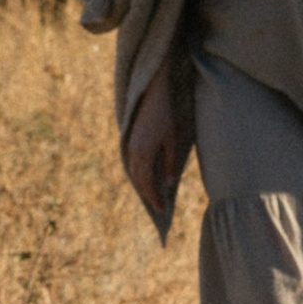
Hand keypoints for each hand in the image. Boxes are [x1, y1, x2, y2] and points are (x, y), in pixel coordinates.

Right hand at [122, 66, 181, 226]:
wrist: (153, 94)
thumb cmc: (166, 117)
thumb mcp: (173, 141)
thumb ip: (170, 164)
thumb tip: (169, 184)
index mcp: (142, 154)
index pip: (146, 184)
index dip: (154, 198)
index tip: (162, 210)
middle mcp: (132, 152)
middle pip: (138, 180)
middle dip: (148, 194)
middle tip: (159, 207)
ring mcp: (129, 146)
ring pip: (134, 172)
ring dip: (143, 185)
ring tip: (154, 195)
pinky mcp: (130, 141)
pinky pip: (133, 163)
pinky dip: (140, 174)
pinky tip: (149, 178)